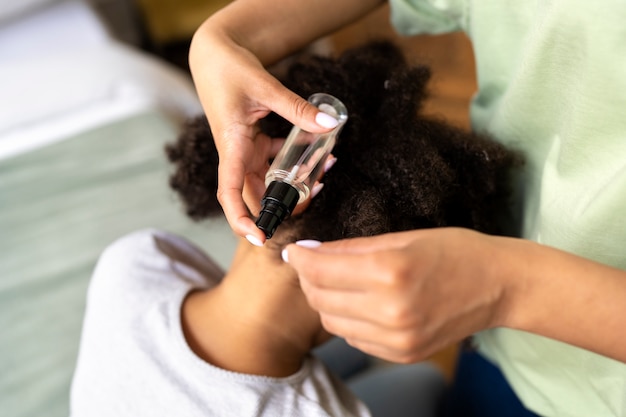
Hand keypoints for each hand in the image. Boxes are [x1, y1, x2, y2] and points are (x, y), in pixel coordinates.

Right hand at [189, 18, 336, 243]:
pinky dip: (295, 162)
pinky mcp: (254, 144)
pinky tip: (318, 153)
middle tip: (317, 194)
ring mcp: (245, 151)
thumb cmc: (229, 69)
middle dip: (285, 204)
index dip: (241, 219)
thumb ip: (297, 108)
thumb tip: (330, 124)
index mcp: (231, 146)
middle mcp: (236, 155)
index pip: (229, 192)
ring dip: (294, 183)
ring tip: (324, 171)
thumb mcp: (265, 86)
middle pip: (255, 195)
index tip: (258, 237)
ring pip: (269, 181)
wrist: (214, 54)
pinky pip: (275, 162)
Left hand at [282, 228, 515, 362]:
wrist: (498, 286)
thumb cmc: (454, 251)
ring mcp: (397, 339)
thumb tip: (313, 251)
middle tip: (313, 263)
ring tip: (336, 281)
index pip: (321, 269)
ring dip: (325, 301)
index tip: (295, 250)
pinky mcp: (403, 354)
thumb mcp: (402, 238)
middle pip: (320, 299)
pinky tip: (359, 302)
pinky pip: (355, 338)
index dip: (301, 258)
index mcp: (389, 272)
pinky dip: (347, 320)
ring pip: (333, 322)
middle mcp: (390, 311)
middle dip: (309, 279)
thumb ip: (352, 248)